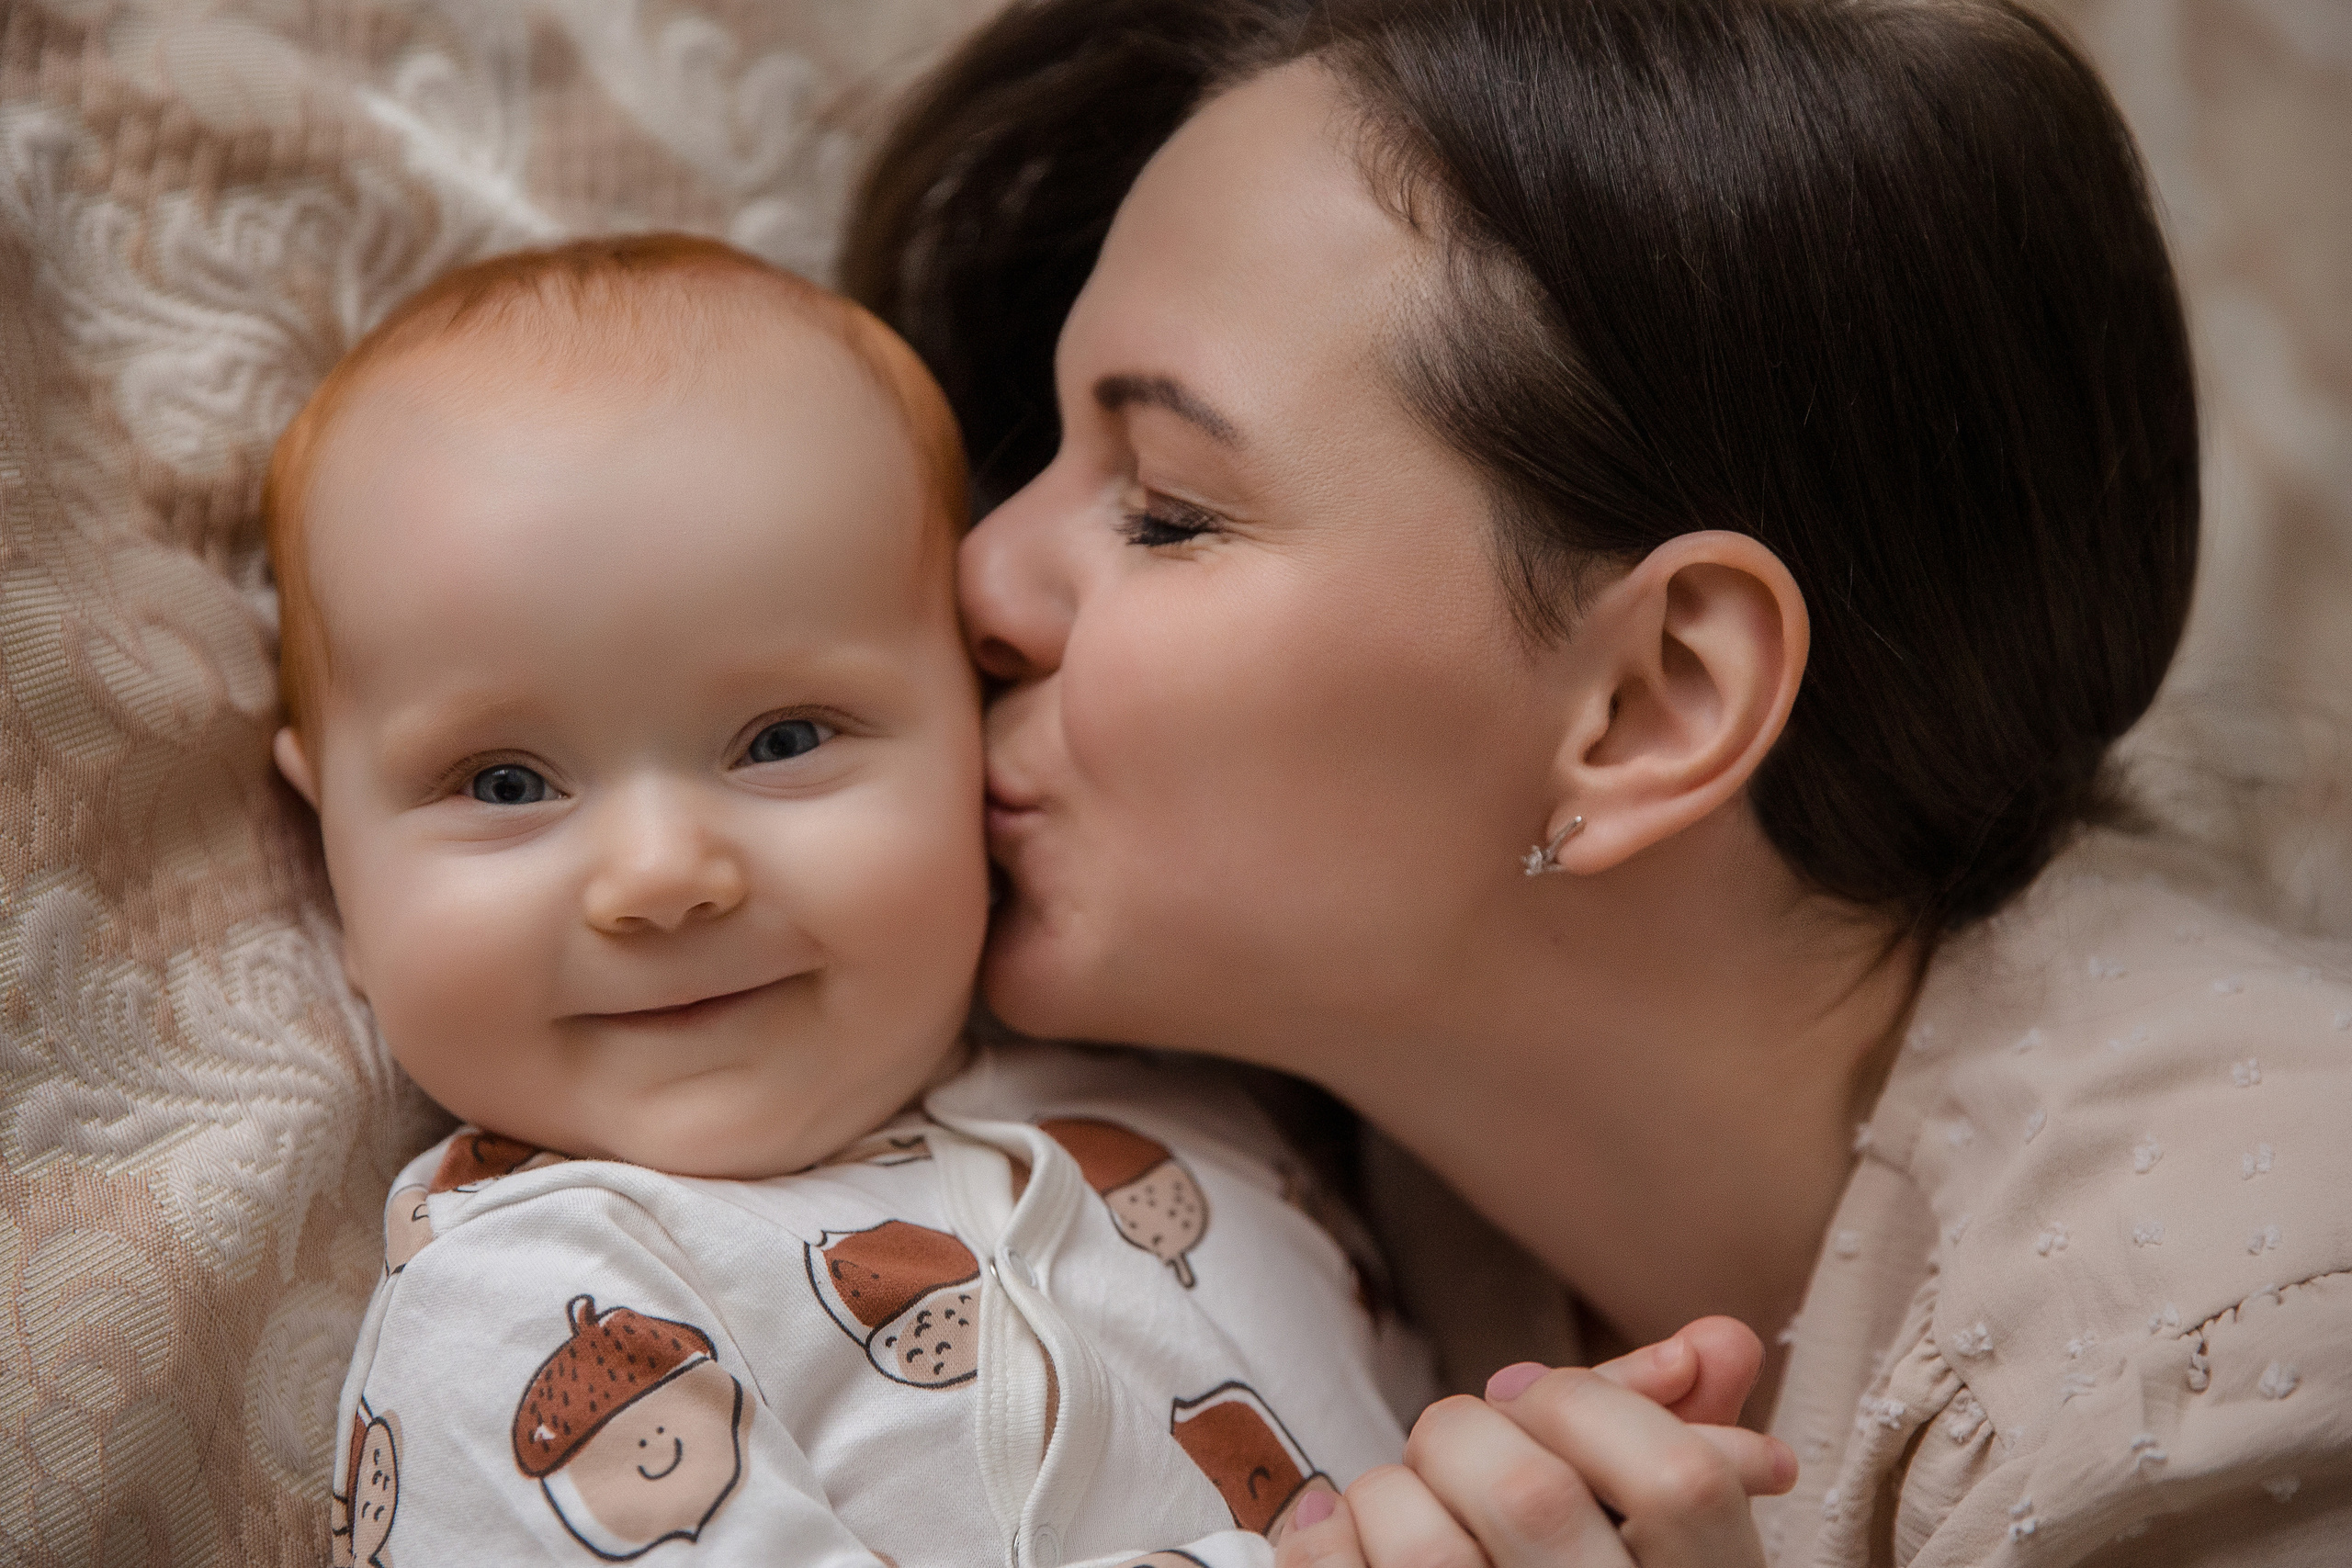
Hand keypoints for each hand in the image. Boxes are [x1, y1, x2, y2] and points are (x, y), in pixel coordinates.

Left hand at [1277, 1317, 1793, 1567]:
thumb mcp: (1666, 1536)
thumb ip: (1687, 1433)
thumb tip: (1713, 1340)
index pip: (1681, 1480)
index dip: (1597, 1402)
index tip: (1553, 1404)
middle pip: (1530, 1493)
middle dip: (1471, 1431)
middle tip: (1464, 1446)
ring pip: (1425, 1546)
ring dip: (1393, 1492)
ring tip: (1405, 1504)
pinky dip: (1325, 1540)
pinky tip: (1347, 1539)